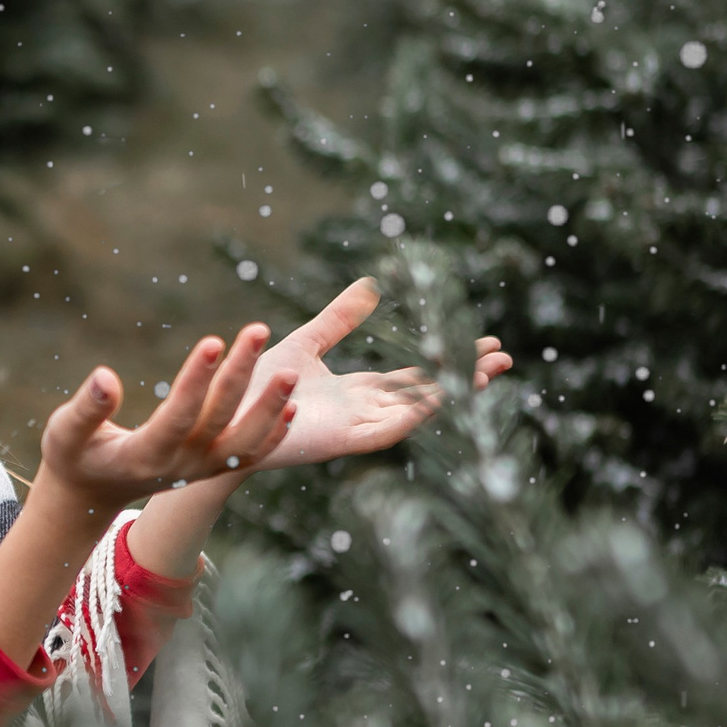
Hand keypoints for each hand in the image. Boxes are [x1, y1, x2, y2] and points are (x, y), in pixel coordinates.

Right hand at [37, 324, 299, 510]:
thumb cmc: (75, 455)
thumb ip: (86, 408)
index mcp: (145, 454)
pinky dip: (273, 434)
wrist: (91, 496)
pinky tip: (291, 405)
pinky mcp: (210, 470)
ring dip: (271, 408)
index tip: (214, 340)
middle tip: (258, 329)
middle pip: (220, 419)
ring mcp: (199, 471)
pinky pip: (249, 456)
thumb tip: (104, 375)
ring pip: (245, 443)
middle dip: (241, 374)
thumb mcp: (65, 432)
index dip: (197, 378)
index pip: (179, 414)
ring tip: (293, 371)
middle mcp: (180, 465)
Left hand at [248, 279, 511, 471]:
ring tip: (487, 374)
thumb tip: (370, 285)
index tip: (483, 343)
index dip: (448, 361)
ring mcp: (354, 429)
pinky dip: (413, 416)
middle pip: (425, 394)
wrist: (222, 415)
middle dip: (464, 377)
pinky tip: (443, 400)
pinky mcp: (338, 442)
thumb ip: (338, 318)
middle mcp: (361, 412)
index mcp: (356, 392)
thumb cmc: (257, 385)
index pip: (415, 377)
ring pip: (415, 412)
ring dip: (451, 395)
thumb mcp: (307, 343)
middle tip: (504, 357)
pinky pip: (385, 430)